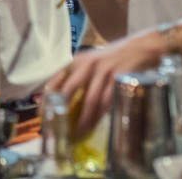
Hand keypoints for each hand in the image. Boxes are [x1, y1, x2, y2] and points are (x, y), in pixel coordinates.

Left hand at [47, 31, 163, 135]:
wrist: (140, 49)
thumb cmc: (112, 59)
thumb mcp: (91, 62)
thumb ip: (76, 77)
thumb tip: (59, 99)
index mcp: (77, 60)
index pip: (57, 78)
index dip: (48, 96)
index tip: (42, 113)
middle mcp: (88, 64)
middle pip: (70, 89)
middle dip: (62, 109)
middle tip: (57, 127)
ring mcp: (104, 70)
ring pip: (90, 99)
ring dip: (84, 118)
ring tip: (78, 133)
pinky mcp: (118, 78)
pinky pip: (107, 101)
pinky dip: (100, 116)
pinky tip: (95, 125)